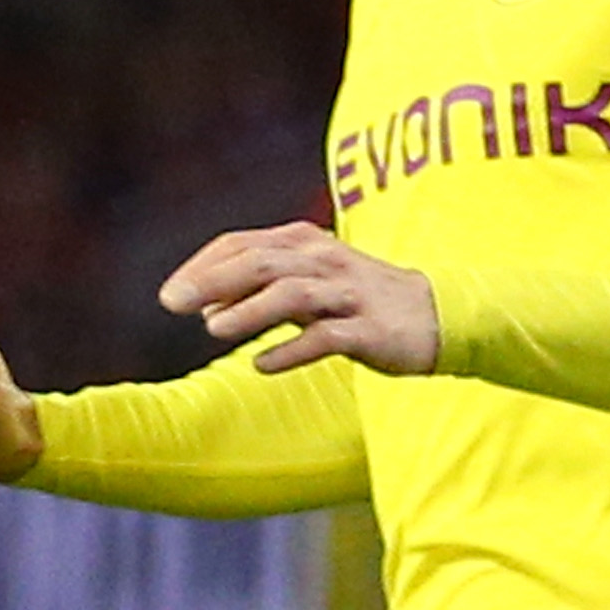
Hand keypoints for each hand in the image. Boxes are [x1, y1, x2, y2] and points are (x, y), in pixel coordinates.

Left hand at [155, 220, 440, 376]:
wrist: (439, 317)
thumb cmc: (361, 302)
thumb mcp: (308, 287)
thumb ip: (261, 292)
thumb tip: (208, 310)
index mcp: (306, 244)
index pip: (243, 244)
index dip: (203, 266)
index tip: (170, 295)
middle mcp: (325, 261)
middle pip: (261, 263)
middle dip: (212, 280)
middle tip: (172, 304)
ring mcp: (349, 294)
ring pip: (292, 294)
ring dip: (248, 311)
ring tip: (212, 330)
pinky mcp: (370, 329)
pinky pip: (327, 338)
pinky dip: (292, 350)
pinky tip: (261, 365)